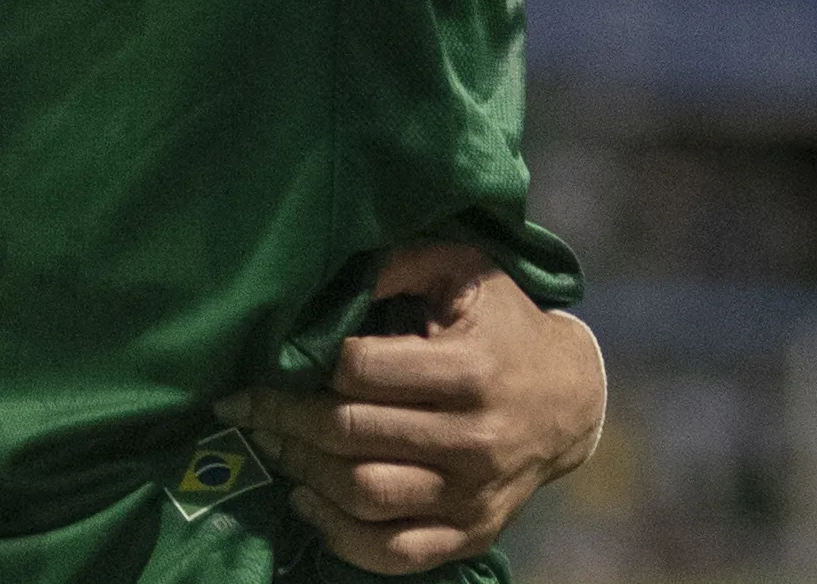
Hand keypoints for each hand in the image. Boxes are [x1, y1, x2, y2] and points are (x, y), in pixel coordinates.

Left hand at [221, 243, 606, 573]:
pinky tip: (306, 503)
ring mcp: (473, 496)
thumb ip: (399, 263)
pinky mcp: (472, 532)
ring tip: (269, 443)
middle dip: (286, 418)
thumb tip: (329, 276)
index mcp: (470, 371)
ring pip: (366, 494)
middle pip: (353, 435)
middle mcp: (474, 440)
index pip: (362, 371)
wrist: (571, 398)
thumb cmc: (503, 325)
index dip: (307, 365)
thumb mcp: (463, 271)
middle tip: (244, 405)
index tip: (268, 360)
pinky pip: (396, 552)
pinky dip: (342, 537)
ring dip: (303, 471)